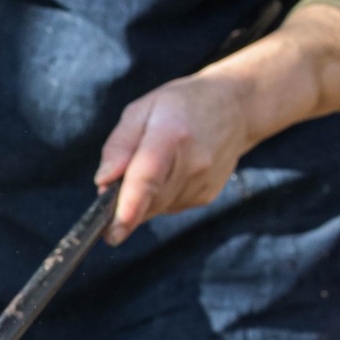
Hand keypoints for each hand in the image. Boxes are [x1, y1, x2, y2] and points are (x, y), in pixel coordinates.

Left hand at [93, 75, 258, 244]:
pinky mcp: (206, 196)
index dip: (129, 208)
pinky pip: (168, 206)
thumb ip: (119, 145)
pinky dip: (159, 196)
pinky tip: (171, 170)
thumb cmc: (180, 105)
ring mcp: (202, 183)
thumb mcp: (142, 109)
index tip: (113, 234)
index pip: (147, 178)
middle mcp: (192, 165)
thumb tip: (103, 181)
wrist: (237, 108)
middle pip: (145, 201)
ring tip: (156, 161)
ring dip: (142, 196)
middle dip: (123, 200)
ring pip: (154, 208)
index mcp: (171, 136)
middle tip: (122, 173)